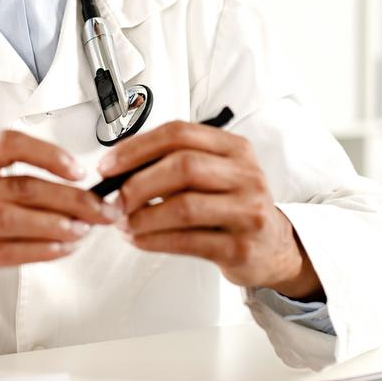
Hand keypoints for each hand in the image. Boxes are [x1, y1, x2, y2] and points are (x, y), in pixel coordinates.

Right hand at [0, 130, 120, 340]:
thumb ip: (19, 188)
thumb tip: (80, 191)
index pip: (8, 144)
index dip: (47, 154)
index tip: (79, 171)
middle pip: (19, 186)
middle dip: (68, 198)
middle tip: (99, 209)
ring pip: (9, 218)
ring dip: (54, 224)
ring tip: (83, 230)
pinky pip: (1, 251)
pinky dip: (37, 250)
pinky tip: (61, 250)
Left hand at [98, 119, 322, 298]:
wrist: (273, 247)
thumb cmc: (232, 205)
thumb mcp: (214, 174)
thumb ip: (173, 164)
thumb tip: (117, 169)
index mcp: (234, 148)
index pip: (179, 134)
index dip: (137, 148)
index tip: (108, 165)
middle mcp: (246, 174)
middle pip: (183, 166)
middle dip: (138, 183)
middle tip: (114, 199)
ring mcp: (247, 211)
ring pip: (185, 206)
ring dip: (143, 216)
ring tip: (123, 223)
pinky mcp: (240, 246)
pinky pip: (188, 241)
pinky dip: (154, 240)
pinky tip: (139, 239)